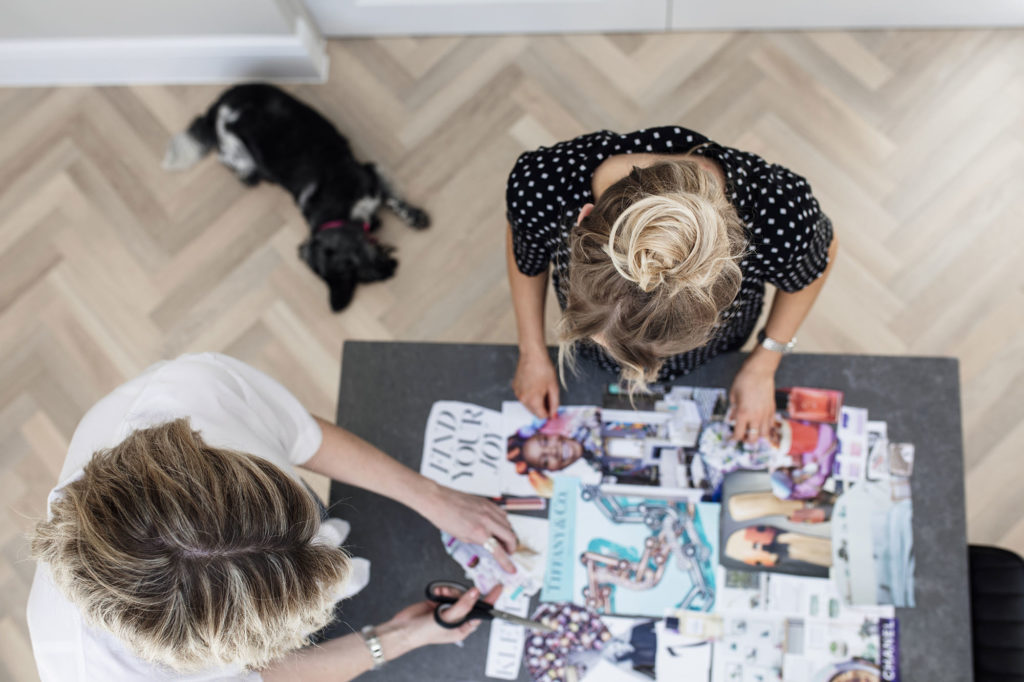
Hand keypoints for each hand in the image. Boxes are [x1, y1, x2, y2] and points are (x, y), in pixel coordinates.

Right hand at [382, 584, 502, 649]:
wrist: (402, 629)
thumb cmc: (424, 632)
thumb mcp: (447, 619)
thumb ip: (463, 605)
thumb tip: (476, 593)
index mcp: (463, 628)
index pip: (482, 612)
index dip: (491, 599)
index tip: (498, 587)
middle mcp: (457, 618)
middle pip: (469, 599)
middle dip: (462, 594)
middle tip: (453, 594)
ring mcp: (448, 610)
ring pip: (457, 593)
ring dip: (450, 591)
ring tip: (441, 593)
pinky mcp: (439, 603)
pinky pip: (446, 591)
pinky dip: (442, 589)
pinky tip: (436, 592)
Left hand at [420, 483, 518, 572]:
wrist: (438, 500)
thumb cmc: (445, 517)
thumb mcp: (461, 537)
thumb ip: (478, 541)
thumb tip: (488, 544)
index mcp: (479, 532)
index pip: (499, 551)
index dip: (507, 562)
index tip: (511, 568)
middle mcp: (487, 520)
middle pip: (510, 536)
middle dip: (512, 548)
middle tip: (508, 553)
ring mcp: (488, 509)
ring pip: (509, 524)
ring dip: (509, 534)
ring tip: (502, 540)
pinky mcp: (487, 502)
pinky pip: (502, 513)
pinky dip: (504, 522)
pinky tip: (498, 525)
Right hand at [513, 350, 559, 418]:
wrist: (532, 354)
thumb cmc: (544, 368)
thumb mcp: (554, 387)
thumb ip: (554, 404)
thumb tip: (553, 415)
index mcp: (533, 400)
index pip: (541, 416)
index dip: (549, 412)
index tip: (553, 405)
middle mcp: (522, 399)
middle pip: (534, 412)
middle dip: (542, 406)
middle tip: (548, 393)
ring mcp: (517, 393)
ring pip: (528, 404)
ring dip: (535, 400)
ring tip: (541, 387)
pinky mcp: (514, 387)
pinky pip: (523, 396)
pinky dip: (529, 394)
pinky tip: (534, 384)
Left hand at [728, 354, 776, 444]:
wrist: (759, 372)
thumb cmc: (744, 381)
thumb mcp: (733, 396)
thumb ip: (733, 410)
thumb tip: (732, 419)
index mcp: (743, 414)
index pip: (739, 434)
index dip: (734, 439)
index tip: (731, 439)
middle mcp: (755, 417)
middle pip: (753, 439)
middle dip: (747, 440)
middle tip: (743, 436)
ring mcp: (766, 414)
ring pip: (764, 434)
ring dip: (758, 436)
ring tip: (753, 431)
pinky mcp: (772, 409)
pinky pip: (771, 425)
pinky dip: (766, 428)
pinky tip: (760, 424)